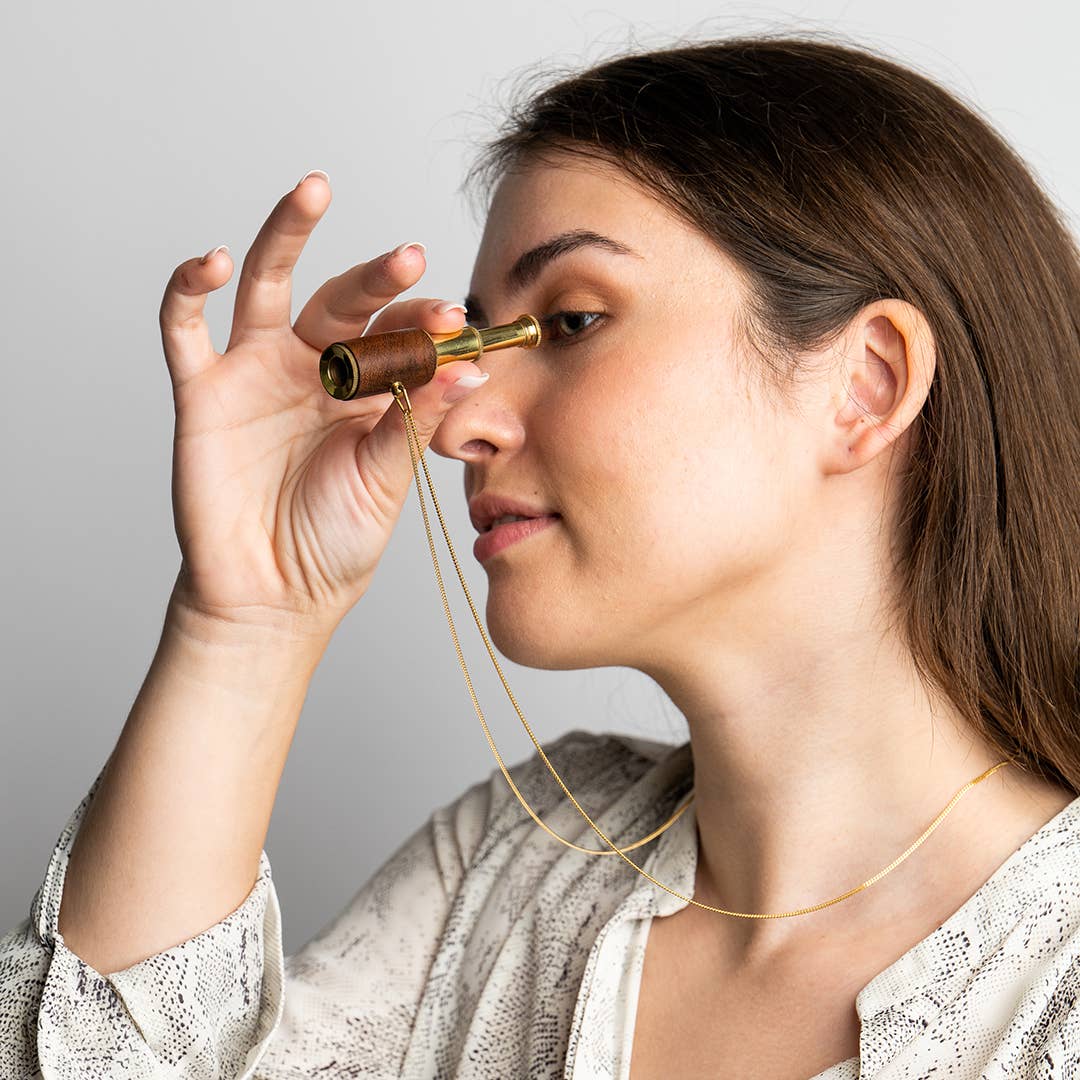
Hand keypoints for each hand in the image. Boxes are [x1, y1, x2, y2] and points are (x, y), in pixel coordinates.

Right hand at [158, 172, 481, 636]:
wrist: (274, 595)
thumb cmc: (335, 541)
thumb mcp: (386, 480)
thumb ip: (415, 421)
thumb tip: (468, 368)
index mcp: (366, 392)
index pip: (397, 338)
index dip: (422, 323)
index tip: (456, 319)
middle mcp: (314, 371)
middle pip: (342, 301)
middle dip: (376, 278)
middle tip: (409, 257)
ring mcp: (257, 373)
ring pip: (267, 286)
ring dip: (285, 235)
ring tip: (313, 191)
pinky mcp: (203, 391)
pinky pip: (186, 328)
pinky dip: (190, 290)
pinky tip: (216, 261)